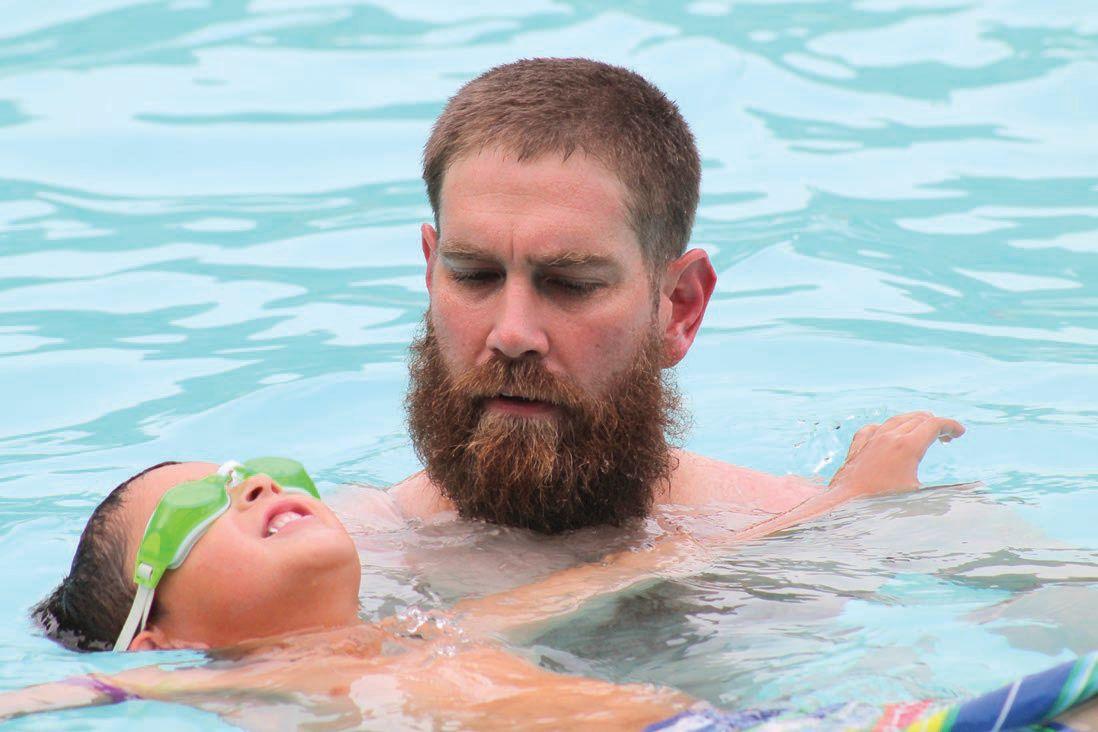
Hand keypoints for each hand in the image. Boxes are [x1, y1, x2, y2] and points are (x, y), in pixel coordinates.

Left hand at [829, 412, 964, 496]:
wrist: (844, 506)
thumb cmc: (881, 505)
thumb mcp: (919, 499)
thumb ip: (946, 495)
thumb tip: (972, 492)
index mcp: (907, 446)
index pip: (934, 424)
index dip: (950, 425)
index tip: (960, 432)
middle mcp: (888, 437)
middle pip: (917, 419)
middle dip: (936, 424)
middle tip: (947, 436)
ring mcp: (871, 440)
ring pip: (896, 420)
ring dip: (913, 422)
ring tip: (923, 429)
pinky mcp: (857, 447)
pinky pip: (873, 428)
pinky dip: (886, 427)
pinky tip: (887, 433)